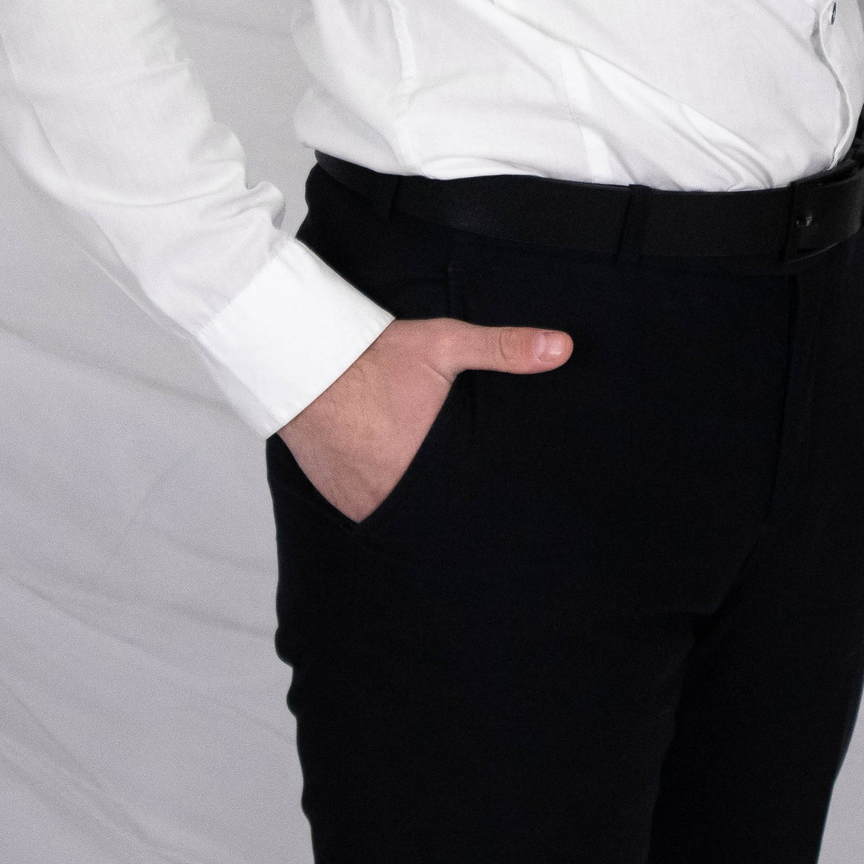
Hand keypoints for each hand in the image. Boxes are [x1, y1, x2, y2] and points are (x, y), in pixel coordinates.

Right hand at [277, 314, 572, 521]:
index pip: (471, 506)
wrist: (300, 362)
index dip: (488, 506)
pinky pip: (372, 512)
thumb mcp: (444, 344)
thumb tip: (563, 348)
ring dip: (419, 508)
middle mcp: (395, 497)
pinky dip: (386, 501)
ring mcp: (362, 504)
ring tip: (437, 495)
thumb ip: (504, 348)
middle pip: (438, 517)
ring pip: (404, 519)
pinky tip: (397, 483)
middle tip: (473, 499)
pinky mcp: (339, 500)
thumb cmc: (374, 355)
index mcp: (429, 469)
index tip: (504, 504)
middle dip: (455, 510)